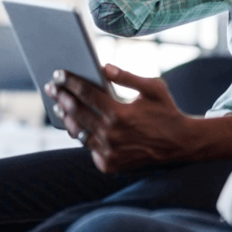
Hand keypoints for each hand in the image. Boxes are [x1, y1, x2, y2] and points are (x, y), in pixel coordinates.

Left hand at [45, 64, 193, 172]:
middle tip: (51, 87)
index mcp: (119, 114)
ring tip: (60, 106)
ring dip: (67, 118)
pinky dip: (83, 136)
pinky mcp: (109, 164)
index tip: (58, 73)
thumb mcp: (153, 88)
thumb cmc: (166, 111)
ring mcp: (108, 152)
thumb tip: (103, 67)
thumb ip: (127, 76)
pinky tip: (77, 125)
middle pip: (76, 112)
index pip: (86, 93)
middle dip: (61, 97)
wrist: (180, 144)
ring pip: (78, 132)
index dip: (70, 82)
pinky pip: (89, 148)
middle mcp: (111, 135)